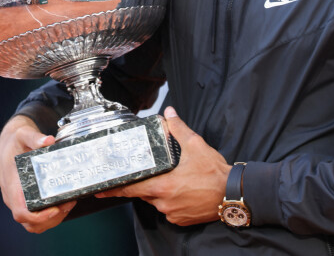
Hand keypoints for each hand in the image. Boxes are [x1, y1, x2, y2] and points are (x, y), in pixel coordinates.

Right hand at [0, 115, 75, 232]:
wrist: (8, 143)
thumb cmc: (15, 141)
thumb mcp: (23, 134)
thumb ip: (35, 137)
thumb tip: (49, 141)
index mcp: (13, 185)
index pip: (21, 211)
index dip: (37, 216)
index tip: (54, 209)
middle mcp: (14, 197)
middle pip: (30, 222)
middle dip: (51, 218)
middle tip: (68, 203)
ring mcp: (20, 200)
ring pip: (33, 223)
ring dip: (52, 219)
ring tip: (69, 203)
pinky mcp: (26, 199)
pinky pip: (36, 216)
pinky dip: (50, 216)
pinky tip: (63, 203)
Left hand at [95, 107, 230, 225]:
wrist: (232, 193)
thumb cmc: (213, 172)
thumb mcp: (195, 145)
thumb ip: (178, 128)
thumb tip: (168, 113)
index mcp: (164, 186)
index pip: (132, 188)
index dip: (116, 189)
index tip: (101, 190)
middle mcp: (164, 203)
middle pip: (144, 193)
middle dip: (142, 183)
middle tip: (141, 174)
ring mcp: (173, 213)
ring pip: (157, 201)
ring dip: (159, 190)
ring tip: (172, 177)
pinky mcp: (181, 220)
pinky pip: (168, 209)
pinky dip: (170, 199)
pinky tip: (182, 189)